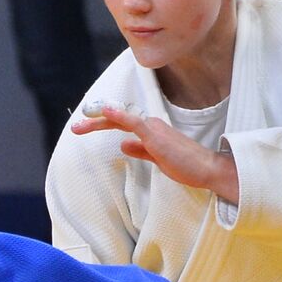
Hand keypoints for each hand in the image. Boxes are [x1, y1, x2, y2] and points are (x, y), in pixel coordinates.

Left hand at [73, 105, 238, 202]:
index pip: (122, 123)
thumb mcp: (157, 159)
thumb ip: (141, 150)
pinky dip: (119, 115)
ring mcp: (153, 129)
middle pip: (117, 119)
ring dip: (99, 121)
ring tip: (80, 125)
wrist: (206, 170)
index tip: (84, 127)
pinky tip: (106, 111)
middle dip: (94, 122)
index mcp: (151, 130)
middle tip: (75, 127)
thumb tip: (124, 145)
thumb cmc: (186, 165)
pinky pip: (134, 122)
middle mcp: (150, 125)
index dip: (102, 123)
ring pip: (121, 119)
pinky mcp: (156, 136)